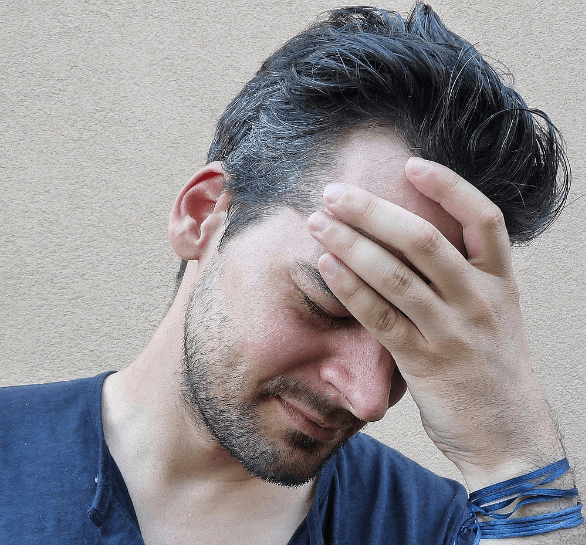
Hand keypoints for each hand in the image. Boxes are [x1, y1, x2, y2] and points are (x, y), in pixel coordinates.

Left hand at [308, 157, 563, 489]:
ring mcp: (452, 332)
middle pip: (424, 240)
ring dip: (350, 243)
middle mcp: (479, 300)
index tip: (410, 163)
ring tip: (317, 222)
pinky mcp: (424, 362)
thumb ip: (461, 278)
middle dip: (372, 210)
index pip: (484, 218)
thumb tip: (407, 240)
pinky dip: (350, 287)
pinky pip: (380, 316)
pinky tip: (326, 265)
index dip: (448, 186)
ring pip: (395, 275)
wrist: (509, 436)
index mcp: (500, 282)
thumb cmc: (492, 367)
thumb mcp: (493, 315)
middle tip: (333, 192)